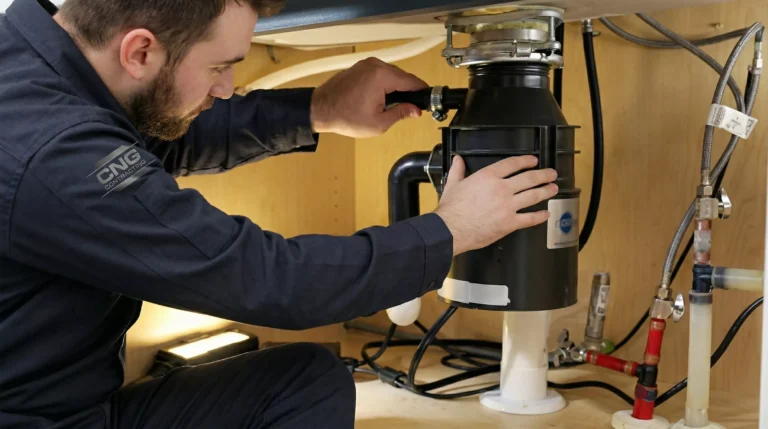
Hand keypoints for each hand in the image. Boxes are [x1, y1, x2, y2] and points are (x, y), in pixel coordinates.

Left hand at [310, 57, 426, 137]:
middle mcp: (375, 65)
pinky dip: (385, 84)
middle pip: (402, 77)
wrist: (320, 109)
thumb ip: (400, 113)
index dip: (422, 91)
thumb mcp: (379, 122)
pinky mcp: (360, 67)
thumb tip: (415, 110)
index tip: (429, 100)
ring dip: (396, 88)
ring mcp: (366, 64)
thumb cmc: (345, 117)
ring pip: (392, 74)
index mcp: (382, 76)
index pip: (411, 81)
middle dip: (408, 91)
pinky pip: (380, 73)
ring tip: (396, 105)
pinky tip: (384, 98)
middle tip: (413, 108)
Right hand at [434, 155, 558, 254]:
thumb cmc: (451, 210)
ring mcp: (508, 206)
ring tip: (553, 188)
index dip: (525, 161)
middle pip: (528, 178)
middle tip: (551, 174)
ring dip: (546, 191)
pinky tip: (545, 214)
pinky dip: (540, 216)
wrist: (451, 230)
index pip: (512, 164)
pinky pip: (530, 218)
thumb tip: (458, 160)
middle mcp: (501, 189)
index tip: (533, 160)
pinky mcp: (510, 223)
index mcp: (487, 177)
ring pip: (533, 196)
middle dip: (543, 175)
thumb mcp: (453, 185)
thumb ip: (458, 170)